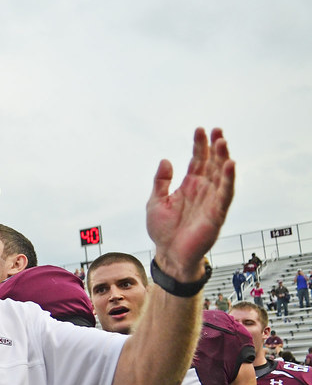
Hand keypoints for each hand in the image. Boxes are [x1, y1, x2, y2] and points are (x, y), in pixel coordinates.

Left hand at [147, 128, 234, 279]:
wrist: (168, 254)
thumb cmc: (163, 230)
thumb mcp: (155, 201)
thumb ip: (161, 181)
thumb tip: (166, 160)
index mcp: (189, 186)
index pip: (197, 160)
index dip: (199, 145)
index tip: (200, 129)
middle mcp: (202, 190)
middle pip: (212, 164)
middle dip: (215, 147)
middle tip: (217, 130)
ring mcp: (211, 201)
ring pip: (221, 176)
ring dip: (223, 159)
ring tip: (223, 142)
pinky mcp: (216, 214)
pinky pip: (225, 195)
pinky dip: (228, 180)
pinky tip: (229, 165)